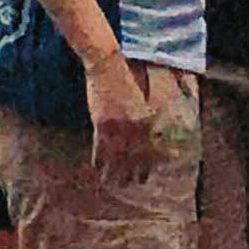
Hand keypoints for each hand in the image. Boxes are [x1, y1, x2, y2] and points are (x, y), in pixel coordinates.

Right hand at [87, 54, 158, 186]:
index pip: (151, 151)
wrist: (107, 65)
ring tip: (112, 183)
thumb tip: (151, 134)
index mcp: (147, 121)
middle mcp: (135, 128)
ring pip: (117, 159)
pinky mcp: (102, 125)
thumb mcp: (141, 98)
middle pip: (135, 159)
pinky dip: (98, 161)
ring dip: (114, 173)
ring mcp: (118, 128)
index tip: (146, 176)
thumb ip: (146, 117)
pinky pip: (100, 150)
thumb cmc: (126, 76)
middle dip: (133, 174)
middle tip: (131, 184)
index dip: (149, 166)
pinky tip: (97, 169)